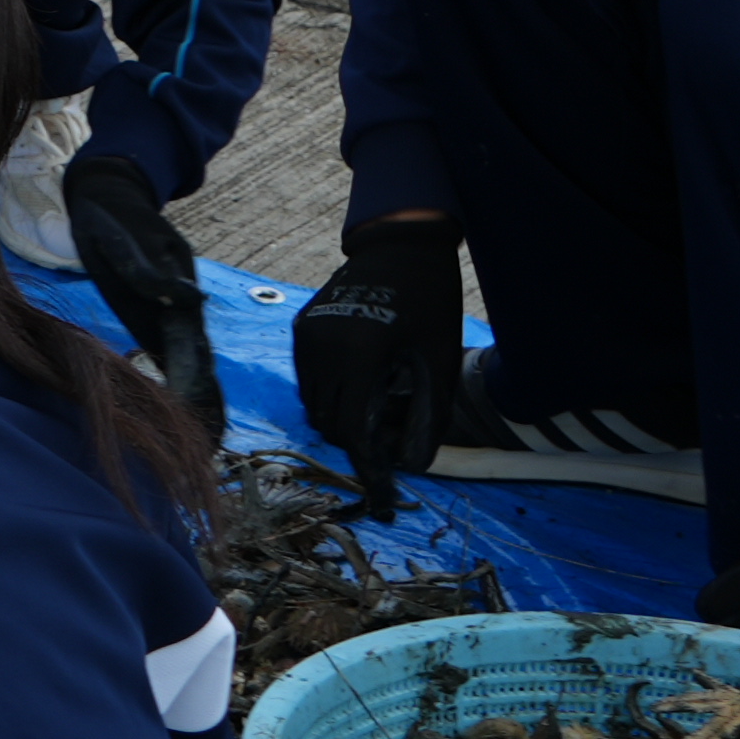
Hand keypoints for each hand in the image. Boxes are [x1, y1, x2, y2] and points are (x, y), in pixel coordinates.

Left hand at [58, 154, 231, 446]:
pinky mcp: (152, 315)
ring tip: (209, 438)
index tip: (209, 420)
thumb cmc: (115, 220)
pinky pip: (170, 355)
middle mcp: (179, 311)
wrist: (109, 199)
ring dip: (199, 398)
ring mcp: (167, 315)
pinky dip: (179, 382)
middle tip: (215, 445)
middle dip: (208, 403)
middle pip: (199, 363)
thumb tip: (189, 298)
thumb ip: (151, 272)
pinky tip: (181, 406)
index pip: (196, 352)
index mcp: (177, 298)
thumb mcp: (128, 241)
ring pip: (189, 362)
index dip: (202, 386)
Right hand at [289, 217, 472, 490]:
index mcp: (358, 354)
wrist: (402, 245)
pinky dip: (331, 390)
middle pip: (328, 421)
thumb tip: (413, 465)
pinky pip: (308, 377)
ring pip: (313, 402)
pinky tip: (364, 374)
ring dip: (342, 414)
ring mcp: (306, 336)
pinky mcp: (301, 327)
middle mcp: (320, 347)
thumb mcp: (439, 360)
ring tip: (381, 396)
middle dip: (358, 437)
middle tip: (394, 429)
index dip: (369, 465)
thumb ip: (428, 415)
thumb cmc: (429, 300)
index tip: (383, 493)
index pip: (353, 429)